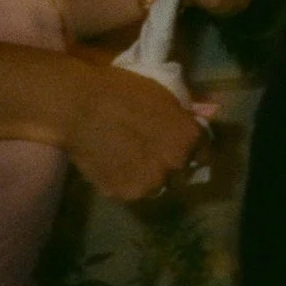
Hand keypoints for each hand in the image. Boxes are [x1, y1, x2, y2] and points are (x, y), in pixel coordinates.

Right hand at [59, 60, 202, 199]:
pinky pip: (130, 190)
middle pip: (180, 171)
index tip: (180, 143)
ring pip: (155, 184)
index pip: (204, 153)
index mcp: (188, 139)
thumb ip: (187, 112)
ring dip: (148, 175)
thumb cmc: (123, 91)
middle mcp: (173, 166)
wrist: (78, 108)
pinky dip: (125, 181)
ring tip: (130, 159)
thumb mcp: (165, 93)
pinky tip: (113, 164)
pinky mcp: (121, 193)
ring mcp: (147, 183)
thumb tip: (207, 113)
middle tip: (150, 149)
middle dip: (169, 162)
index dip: (193, 148)